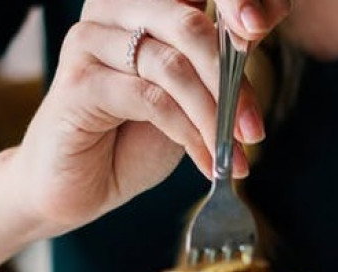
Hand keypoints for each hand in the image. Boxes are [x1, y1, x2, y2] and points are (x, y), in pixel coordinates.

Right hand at [8, 0, 291, 235]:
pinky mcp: (78, 82)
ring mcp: (90, 41)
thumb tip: (256, 30)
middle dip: (231, 80)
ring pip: (172, 66)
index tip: (261, 28)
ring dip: (212, 117)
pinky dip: (188, 134)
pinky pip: (151, 100)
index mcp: (144, 3)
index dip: (236, 1)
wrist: (76, 187)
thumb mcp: (188, 96)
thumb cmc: (132, 137)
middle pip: (189, 23)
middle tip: (254, 129)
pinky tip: (205, 160)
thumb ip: (214, 62)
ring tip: (233, 153)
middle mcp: (112, 9)